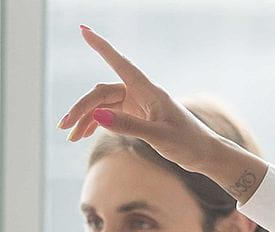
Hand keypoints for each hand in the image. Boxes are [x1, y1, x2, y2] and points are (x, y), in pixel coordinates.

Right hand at [59, 25, 225, 172]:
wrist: (205, 155)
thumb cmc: (188, 143)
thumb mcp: (158, 136)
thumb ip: (129, 126)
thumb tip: (97, 115)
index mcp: (149, 91)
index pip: (120, 64)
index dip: (102, 47)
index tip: (84, 30)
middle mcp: (142, 94)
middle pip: (102, 93)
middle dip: (82, 107)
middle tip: (65, 127)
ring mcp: (138, 104)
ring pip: (103, 105)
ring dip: (86, 118)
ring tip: (72, 137)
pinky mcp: (138, 116)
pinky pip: (109, 115)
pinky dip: (95, 123)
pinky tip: (83, 134)